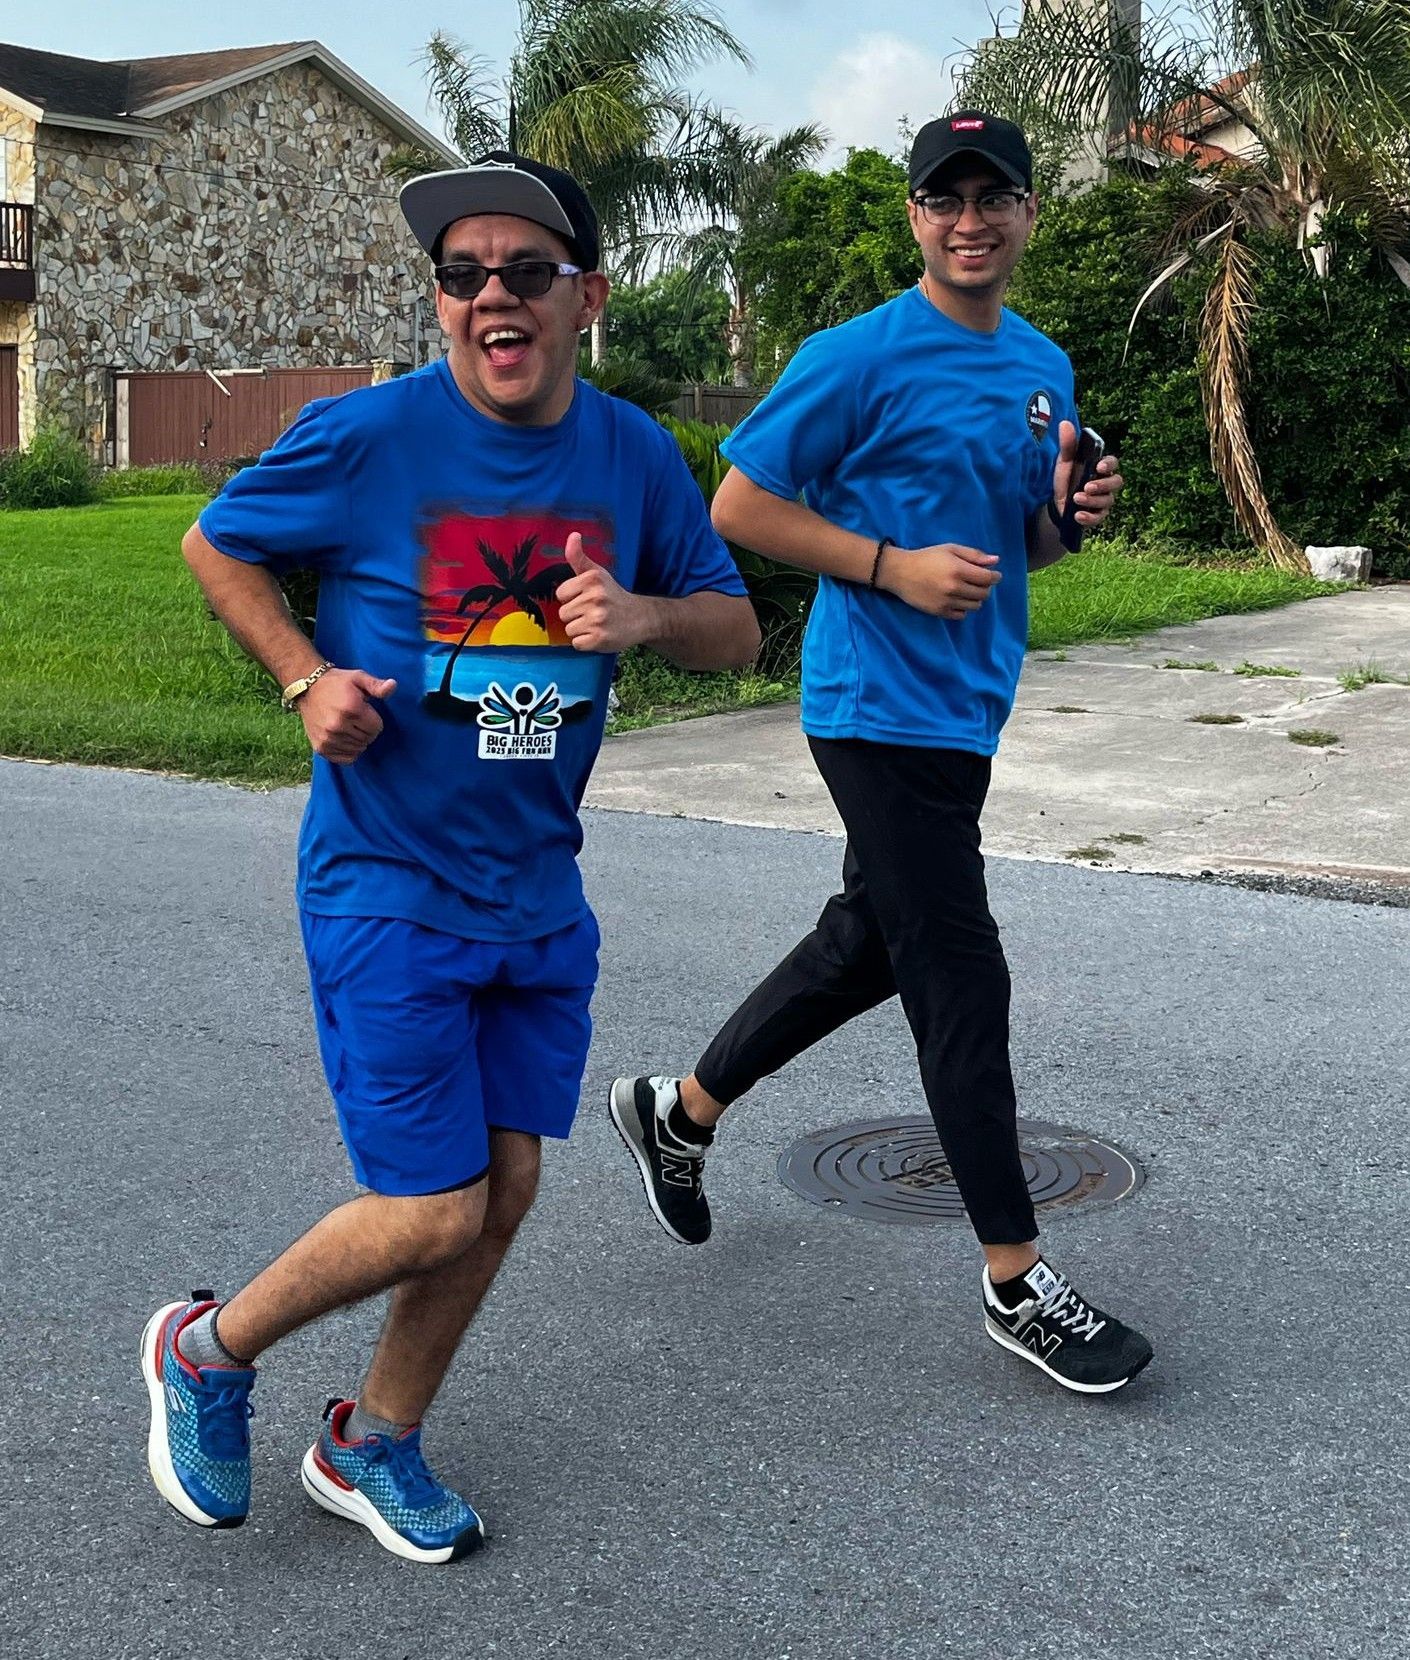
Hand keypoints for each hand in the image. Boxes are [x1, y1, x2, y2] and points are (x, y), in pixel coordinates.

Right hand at [298, 668, 396, 763]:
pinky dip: (348, 751)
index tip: (365, 712)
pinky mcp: (320, 747)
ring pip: (358, 749)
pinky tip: (344, 739)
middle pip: (367, 739)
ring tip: (348, 726)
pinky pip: (345, 759)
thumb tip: (393, 685)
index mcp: (351, 709)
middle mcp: (338, 726)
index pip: (376, 728)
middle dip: (366, 730)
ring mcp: (328, 738)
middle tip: (356, 719)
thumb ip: (377, 685)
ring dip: (357, 740)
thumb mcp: (358, 678)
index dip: (374, 720)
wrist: (307, 689)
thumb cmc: (337, 683)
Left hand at [556, 533, 649, 652]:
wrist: (641, 618)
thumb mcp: (598, 574)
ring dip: (581, 630)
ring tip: (597, 625)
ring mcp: (597, 620)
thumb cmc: (613, 595)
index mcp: (592, 580)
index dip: (572, 598)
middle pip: (563, 613)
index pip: (561, 594)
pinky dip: (586, 643)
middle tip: (594, 614)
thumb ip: (579, 557)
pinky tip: (599, 635)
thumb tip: (573, 534)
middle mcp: (595, 598)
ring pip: (569, 629)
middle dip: (576, 616)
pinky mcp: (599, 639)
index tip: (587, 599)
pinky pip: (577, 644)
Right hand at [880, 541, 1001, 620]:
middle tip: (979, 581)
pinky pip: (961, 615)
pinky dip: (964, 608)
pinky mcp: (939, 612)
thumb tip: (995, 561)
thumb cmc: (926, 557)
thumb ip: (974, 555)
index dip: (995, 577)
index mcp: (958, 570)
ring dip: (976, 598)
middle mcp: (955, 588)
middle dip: (985, 587)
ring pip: (975, 606)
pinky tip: (957, 599)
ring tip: (967, 590)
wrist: (900, 572)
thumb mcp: (950, 549)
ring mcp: (947, 602)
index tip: (994, 575)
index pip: (987, 579)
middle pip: (983, 593)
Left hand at [1053, 420, 1122, 530]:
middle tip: (1086, 486)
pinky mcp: (1097, 515)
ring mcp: (1104, 501)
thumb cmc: (1066, 479)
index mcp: (1101, 468)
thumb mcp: (1064, 462)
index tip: (1099, 466)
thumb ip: (1067, 445)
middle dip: (1102, 485)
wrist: (1057, 504)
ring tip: (1076, 499)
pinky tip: (1077, 516)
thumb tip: (1064, 423)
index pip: (1113, 463)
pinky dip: (1089, 518)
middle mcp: (1106, 484)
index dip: (1109, 464)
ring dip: (1092, 501)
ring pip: (1108, 501)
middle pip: (1116, 483)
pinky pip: (1099, 518)